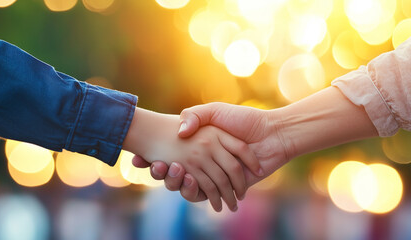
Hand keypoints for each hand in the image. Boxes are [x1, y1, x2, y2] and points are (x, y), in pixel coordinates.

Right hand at [123, 108, 260, 211]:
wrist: (272, 135)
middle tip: (151, 165)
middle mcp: (204, 159)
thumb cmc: (245, 120)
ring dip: (174, 181)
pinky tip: (187, 182)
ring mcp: (213, 173)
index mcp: (200, 143)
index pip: (171, 151)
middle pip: (174, 170)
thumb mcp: (216, 111)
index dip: (155, 155)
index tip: (138, 156)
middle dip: (159, 170)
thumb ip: (195, 116)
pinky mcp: (224, 187)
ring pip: (186, 183)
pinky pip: (203, 194)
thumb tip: (179, 131)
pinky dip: (193, 192)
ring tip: (170, 171)